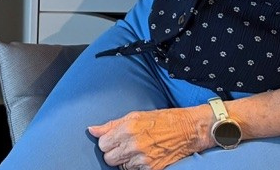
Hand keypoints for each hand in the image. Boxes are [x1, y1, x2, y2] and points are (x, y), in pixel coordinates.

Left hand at [88, 107, 206, 169]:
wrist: (187, 130)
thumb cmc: (161, 120)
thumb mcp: (134, 116)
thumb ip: (111, 125)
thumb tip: (92, 130)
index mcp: (127, 129)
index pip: (102, 144)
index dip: (107, 142)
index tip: (114, 140)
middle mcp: (134, 145)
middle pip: (109, 158)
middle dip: (114, 153)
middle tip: (124, 146)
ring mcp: (143, 159)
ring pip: (121, 167)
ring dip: (125, 161)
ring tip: (137, 150)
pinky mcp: (152, 169)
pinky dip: (137, 166)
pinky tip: (144, 157)